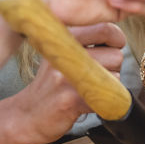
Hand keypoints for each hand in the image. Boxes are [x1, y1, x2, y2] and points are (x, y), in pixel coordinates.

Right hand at [12, 23, 125, 143]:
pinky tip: (90, 102)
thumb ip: (85, 41)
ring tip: (91, 88)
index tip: (115, 47)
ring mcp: (67, 76)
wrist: (26, 115)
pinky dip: (107, 102)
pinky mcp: (71, 99)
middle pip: (116, 54)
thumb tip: (118, 35)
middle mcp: (64, 54)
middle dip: (115, 67)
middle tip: (99, 74)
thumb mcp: (61, 53)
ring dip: (111, 86)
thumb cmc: (50, 84)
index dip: (117, 39)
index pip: (105, 29)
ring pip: (115, 76)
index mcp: (64, 37)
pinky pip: (107, 96)